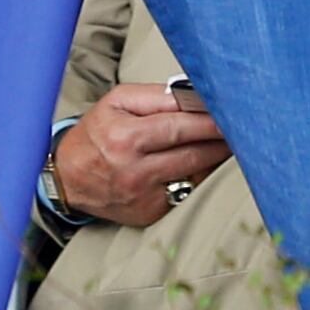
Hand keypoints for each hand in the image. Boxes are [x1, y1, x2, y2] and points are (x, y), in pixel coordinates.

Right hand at [49, 82, 233, 230]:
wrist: (68, 179)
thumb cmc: (95, 134)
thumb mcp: (115, 103)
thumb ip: (155, 97)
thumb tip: (193, 96)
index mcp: (125, 138)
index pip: (179, 127)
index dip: (210, 121)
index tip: (231, 113)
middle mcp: (135, 170)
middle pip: (194, 153)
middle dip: (221, 139)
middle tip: (242, 128)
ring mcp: (145, 196)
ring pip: (196, 175)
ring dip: (216, 159)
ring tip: (230, 143)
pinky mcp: (151, 214)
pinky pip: (188, 192)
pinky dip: (200, 177)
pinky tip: (206, 163)